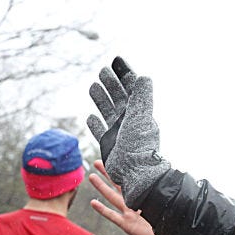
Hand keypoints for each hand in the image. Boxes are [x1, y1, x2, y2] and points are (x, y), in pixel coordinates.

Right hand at [87, 56, 169, 207]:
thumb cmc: (139, 145)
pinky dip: (95, 124)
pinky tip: (90, 117)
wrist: (135, 173)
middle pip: (118, 97)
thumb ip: (141, 97)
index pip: (131, 88)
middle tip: (103, 70)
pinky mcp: (109, 146)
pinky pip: (100, 132)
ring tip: (93, 86)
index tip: (116, 60)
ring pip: (108, 111)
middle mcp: (128, 121)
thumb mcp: (140, 117)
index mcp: (138, 112)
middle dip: (111, 83)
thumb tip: (144, 76)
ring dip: (101, 99)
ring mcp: (118, 133)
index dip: (124, 74)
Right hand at [88, 160, 171, 234]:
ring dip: (102, 187)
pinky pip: (113, 216)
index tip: (115, 159)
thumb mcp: (164, 200)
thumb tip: (161, 171)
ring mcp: (129, 213)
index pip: (130, 180)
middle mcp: (134, 203)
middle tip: (97, 162)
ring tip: (92, 177)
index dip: (122, 170)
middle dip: (107, 174)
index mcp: (143, 196)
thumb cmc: (169, 219)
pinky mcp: (127, 225)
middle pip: (117, 185)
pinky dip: (103, 210)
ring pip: (112, 197)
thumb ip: (159, 189)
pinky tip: (93, 202)